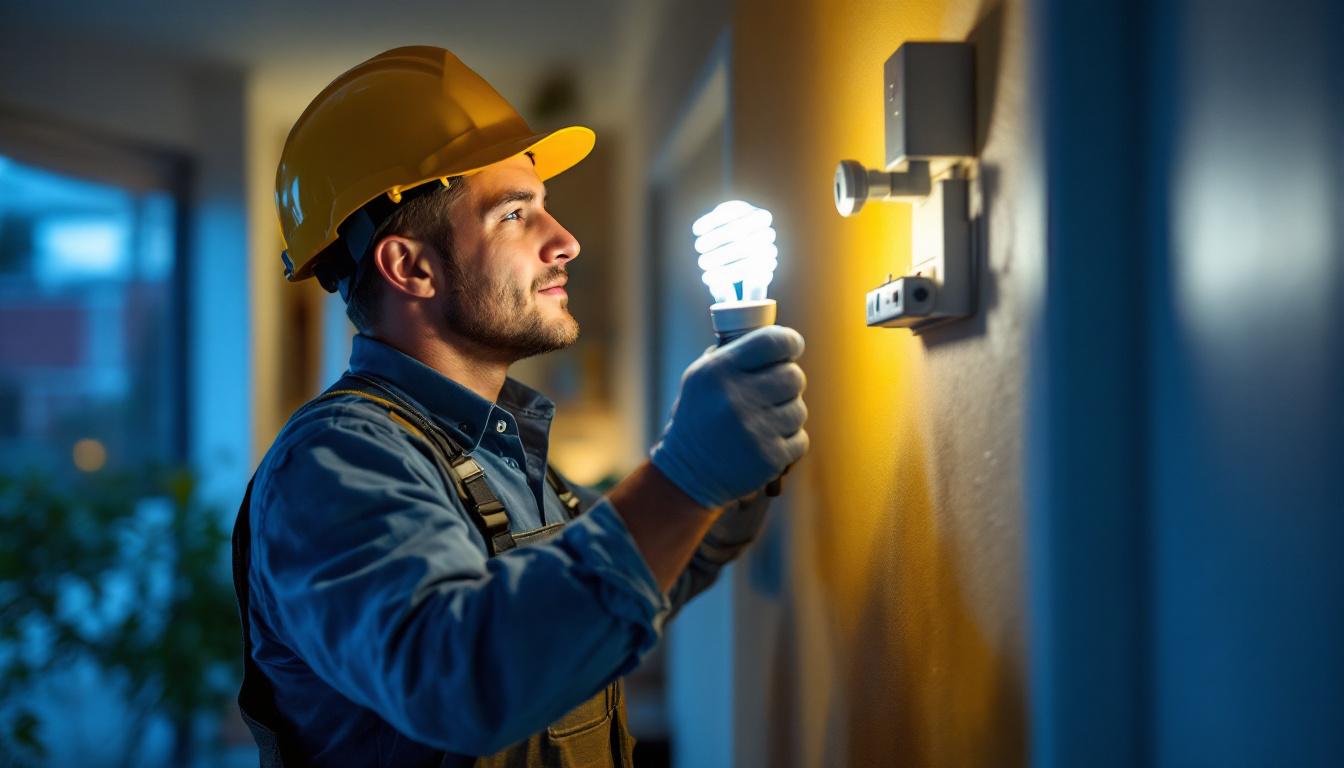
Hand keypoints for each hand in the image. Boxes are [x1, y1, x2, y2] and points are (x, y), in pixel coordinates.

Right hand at [649, 326, 808, 508]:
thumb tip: (772, 335)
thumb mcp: (699, 378)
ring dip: (788, 412)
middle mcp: (737, 399)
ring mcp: (756, 430)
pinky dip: (789, 440)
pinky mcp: (770, 458)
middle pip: (793, 375)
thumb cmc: (698, 419)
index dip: (790, 342)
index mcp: (719, 372)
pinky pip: (801, 438)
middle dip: (788, 381)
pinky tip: (767, 441)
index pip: (773, 342)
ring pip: (800, 408)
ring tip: (764, 420)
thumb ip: (732, 353)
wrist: (687, 474)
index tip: (791, 347)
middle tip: (774, 390)